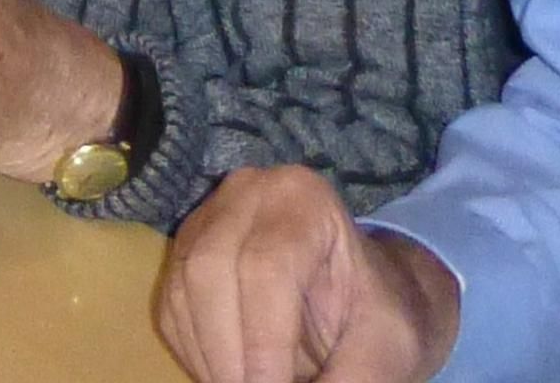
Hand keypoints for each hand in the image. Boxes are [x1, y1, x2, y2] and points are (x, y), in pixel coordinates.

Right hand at [154, 167, 461, 380]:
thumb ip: (353, 379)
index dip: (262, 342)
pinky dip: (197, 357)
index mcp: (302, 198)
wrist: (365, 300)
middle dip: (229, 354)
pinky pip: (172, 311)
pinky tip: (234, 375)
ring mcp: (207, 221)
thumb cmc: (381, 315)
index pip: (265, 266)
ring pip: (181, 292)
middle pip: (209, 271)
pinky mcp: (185, 256)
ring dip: (210, 361)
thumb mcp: (387, 348)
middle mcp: (244, 194)